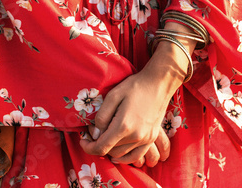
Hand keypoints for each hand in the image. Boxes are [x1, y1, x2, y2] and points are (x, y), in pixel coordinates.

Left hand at [79, 38, 187, 159]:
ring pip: (122, 154)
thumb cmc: (134, 87)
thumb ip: (102, 117)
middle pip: (111, 151)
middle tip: (93, 132)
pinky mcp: (151, 138)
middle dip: (98, 145)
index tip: (82, 141)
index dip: (88, 147)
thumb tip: (95, 133)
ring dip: (110, 150)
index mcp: (124, 126)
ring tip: (104, 138)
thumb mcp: (112, 96)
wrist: (158, 84)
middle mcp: (136, 136)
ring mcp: (146, 139)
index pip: (102, 147)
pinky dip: (125, 157)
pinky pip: (137, 156)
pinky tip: (117, 153)